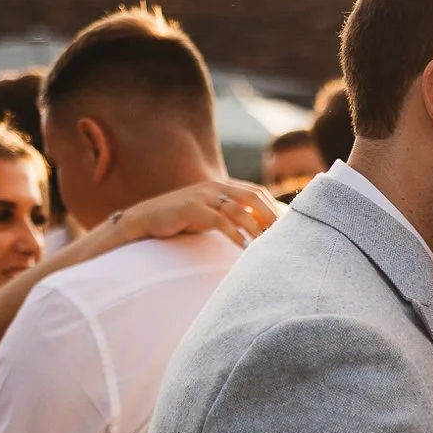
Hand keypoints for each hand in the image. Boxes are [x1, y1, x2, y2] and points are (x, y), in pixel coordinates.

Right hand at [114, 179, 277, 247]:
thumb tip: (260, 227)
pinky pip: (220, 220)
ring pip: (238, 209)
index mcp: (222, 186)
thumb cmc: (182, 218)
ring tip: (266, 244)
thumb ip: (232, 215)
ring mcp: (203, 196)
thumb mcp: (211, 214)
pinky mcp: (191, 208)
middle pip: (253, 198)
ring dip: (255, 228)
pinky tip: (244, 247)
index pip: (257, 193)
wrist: (146, 219)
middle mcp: (215, 187)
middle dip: (270, 216)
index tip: (287, 227)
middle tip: (282, 236)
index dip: (273, 209)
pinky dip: (235, 234)